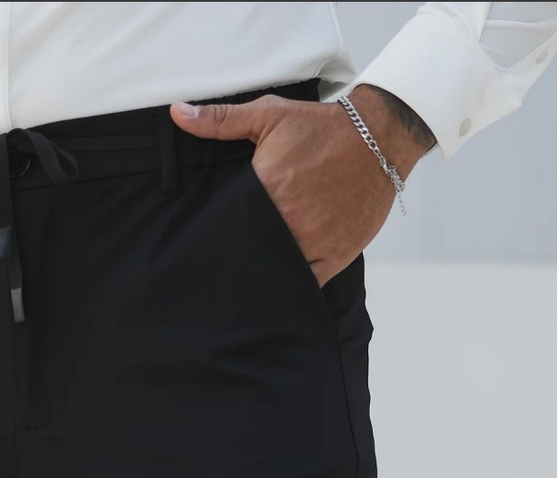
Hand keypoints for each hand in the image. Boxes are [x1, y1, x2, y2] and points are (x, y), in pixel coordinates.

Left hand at [171, 86, 429, 287]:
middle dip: (241, 255)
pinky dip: (292, 284)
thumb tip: (178, 114)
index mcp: (267, 189)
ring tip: (254, 272)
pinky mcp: (332, 258)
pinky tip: (281, 282)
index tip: (214, 240)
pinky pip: (305, 283)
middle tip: (232, 257)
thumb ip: (220, 120)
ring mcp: (312, 242)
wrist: (378, 138)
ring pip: (277, 271)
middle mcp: (289, 220)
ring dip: (266, 272)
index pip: (230, 225)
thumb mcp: (269, 115)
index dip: (220, 235)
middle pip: (252, 251)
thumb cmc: (322, 127)